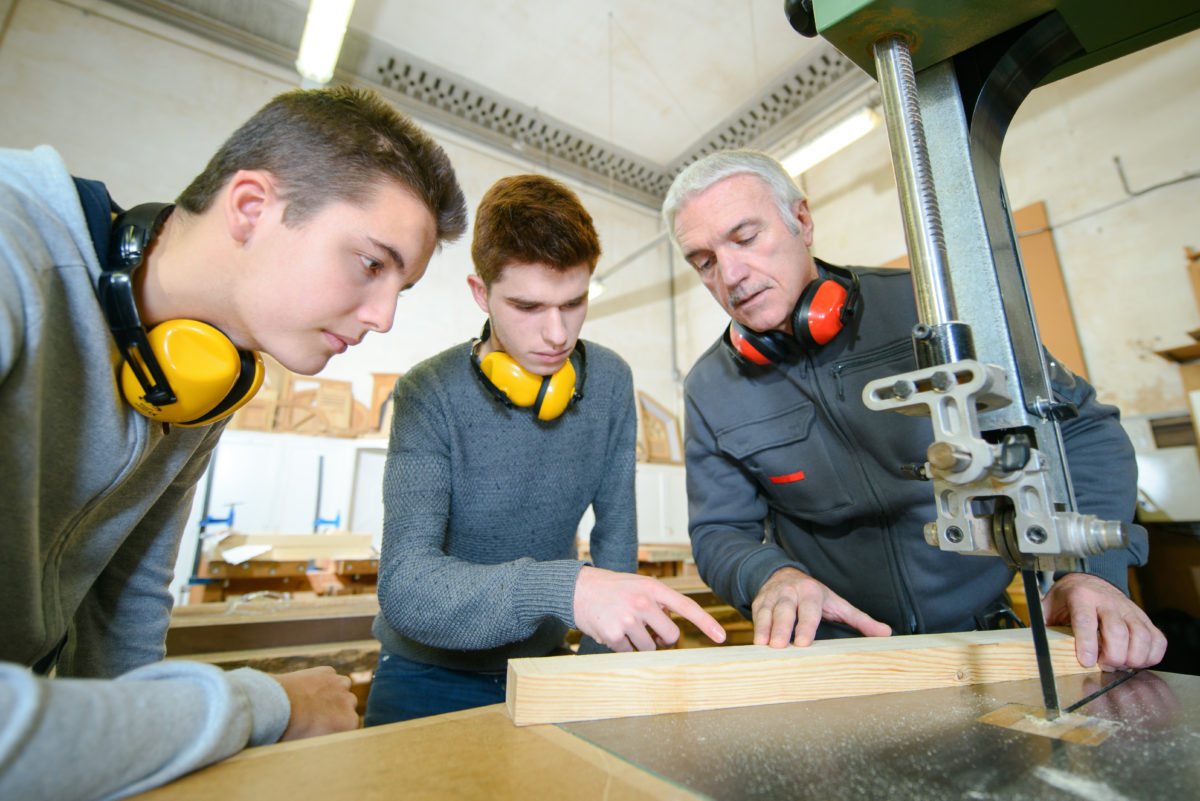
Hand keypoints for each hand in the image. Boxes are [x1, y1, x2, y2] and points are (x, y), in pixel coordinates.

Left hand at [271, 666, 358, 740]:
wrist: (275, 706)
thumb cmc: (290, 730)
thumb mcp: (312, 744)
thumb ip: (327, 740)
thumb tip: (324, 740)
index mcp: (349, 723)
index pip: (349, 726)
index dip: (335, 728)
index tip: (322, 730)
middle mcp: (350, 702)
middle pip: (347, 707)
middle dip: (335, 710)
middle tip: (315, 716)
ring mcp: (340, 684)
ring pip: (341, 689)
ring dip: (331, 694)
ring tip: (311, 701)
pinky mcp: (327, 671)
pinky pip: (328, 676)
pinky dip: (321, 681)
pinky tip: (306, 689)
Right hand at [573, 566, 726, 650]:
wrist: (575, 589)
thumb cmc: (611, 589)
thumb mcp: (638, 586)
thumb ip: (658, 602)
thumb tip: (672, 628)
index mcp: (652, 588)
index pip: (686, 606)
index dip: (706, 623)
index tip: (722, 637)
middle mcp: (642, 602)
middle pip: (670, 635)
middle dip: (663, 639)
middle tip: (649, 632)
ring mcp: (628, 619)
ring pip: (649, 648)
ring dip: (640, 644)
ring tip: (624, 627)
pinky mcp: (613, 634)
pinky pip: (629, 653)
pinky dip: (622, 648)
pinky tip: (611, 631)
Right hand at [751, 567, 890, 647]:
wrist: (784, 575)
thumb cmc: (815, 596)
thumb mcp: (838, 604)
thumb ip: (860, 620)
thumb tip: (886, 634)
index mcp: (812, 591)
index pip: (809, 609)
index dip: (806, 625)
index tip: (803, 643)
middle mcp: (790, 591)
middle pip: (785, 610)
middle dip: (781, 628)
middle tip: (779, 646)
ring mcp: (772, 596)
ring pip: (767, 612)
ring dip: (764, 628)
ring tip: (763, 646)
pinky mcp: (758, 602)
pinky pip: (756, 615)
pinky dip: (755, 628)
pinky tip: (756, 643)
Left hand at [1042, 573, 1166, 669]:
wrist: (1089, 581)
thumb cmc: (1068, 599)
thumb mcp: (1049, 607)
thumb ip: (1043, 625)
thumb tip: (1036, 648)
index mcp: (1081, 597)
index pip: (1086, 620)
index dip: (1088, 643)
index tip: (1087, 661)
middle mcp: (1107, 601)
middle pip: (1117, 632)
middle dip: (1112, 656)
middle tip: (1104, 665)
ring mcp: (1128, 609)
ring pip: (1141, 636)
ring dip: (1133, 657)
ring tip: (1120, 664)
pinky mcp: (1144, 618)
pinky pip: (1157, 639)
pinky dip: (1151, 655)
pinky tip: (1137, 660)